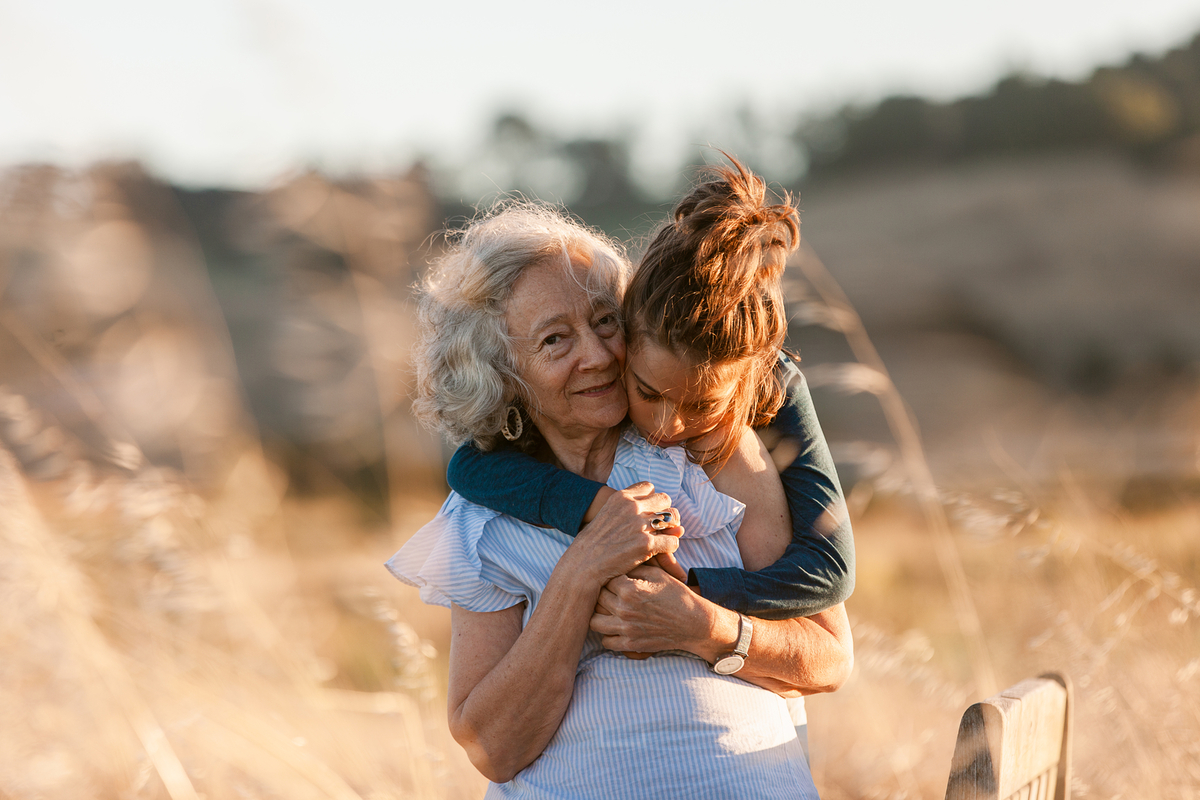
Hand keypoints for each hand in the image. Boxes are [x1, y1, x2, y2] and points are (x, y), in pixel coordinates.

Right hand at [567, 483, 681, 586]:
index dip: (650, 500)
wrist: (584, 565)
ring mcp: (640, 525)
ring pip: (672, 518)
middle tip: (657, 526)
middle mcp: (632, 507)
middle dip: (662, 512)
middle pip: (664, 499)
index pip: (649, 487)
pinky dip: (670, 546)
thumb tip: (646, 510)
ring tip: (661, 538)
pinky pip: (673, 541)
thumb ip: (625, 508)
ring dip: (669, 528)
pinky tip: (661, 551)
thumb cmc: (593, 543)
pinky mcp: (647, 544)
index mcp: (621, 498)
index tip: (647, 511)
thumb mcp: (605, 514)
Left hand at [589, 564, 713, 655]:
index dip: (609, 576)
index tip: (613, 576)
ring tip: (607, 610)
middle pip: (597, 599)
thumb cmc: (676, 595)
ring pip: (594, 622)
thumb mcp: (658, 573)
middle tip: (610, 592)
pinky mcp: (630, 644)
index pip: (604, 579)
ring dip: (599, 615)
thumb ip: (635, 567)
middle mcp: (625, 609)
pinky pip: (606, 641)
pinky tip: (615, 626)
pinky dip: (607, 634)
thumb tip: (617, 562)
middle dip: (602, 594)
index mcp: (630, 589)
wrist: (693, 623)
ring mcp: (626, 629)